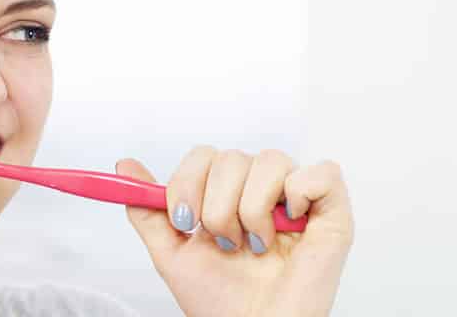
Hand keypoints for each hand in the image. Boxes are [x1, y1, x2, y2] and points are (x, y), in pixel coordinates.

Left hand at [116, 147, 353, 316]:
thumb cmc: (220, 301)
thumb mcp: (171, 253)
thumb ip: (148, 210)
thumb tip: (124, 166)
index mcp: (226, 193)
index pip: (204, 155)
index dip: (188, 183)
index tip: (185, 222)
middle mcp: (261, 189)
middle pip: (232, 157)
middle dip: (218, 206)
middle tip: (226, 243)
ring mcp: (297, 198)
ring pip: (270, 161)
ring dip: (253, 209)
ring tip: (256, 245)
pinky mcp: (332, 211)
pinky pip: (322, 172)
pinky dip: (299, 193)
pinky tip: (289, 225)